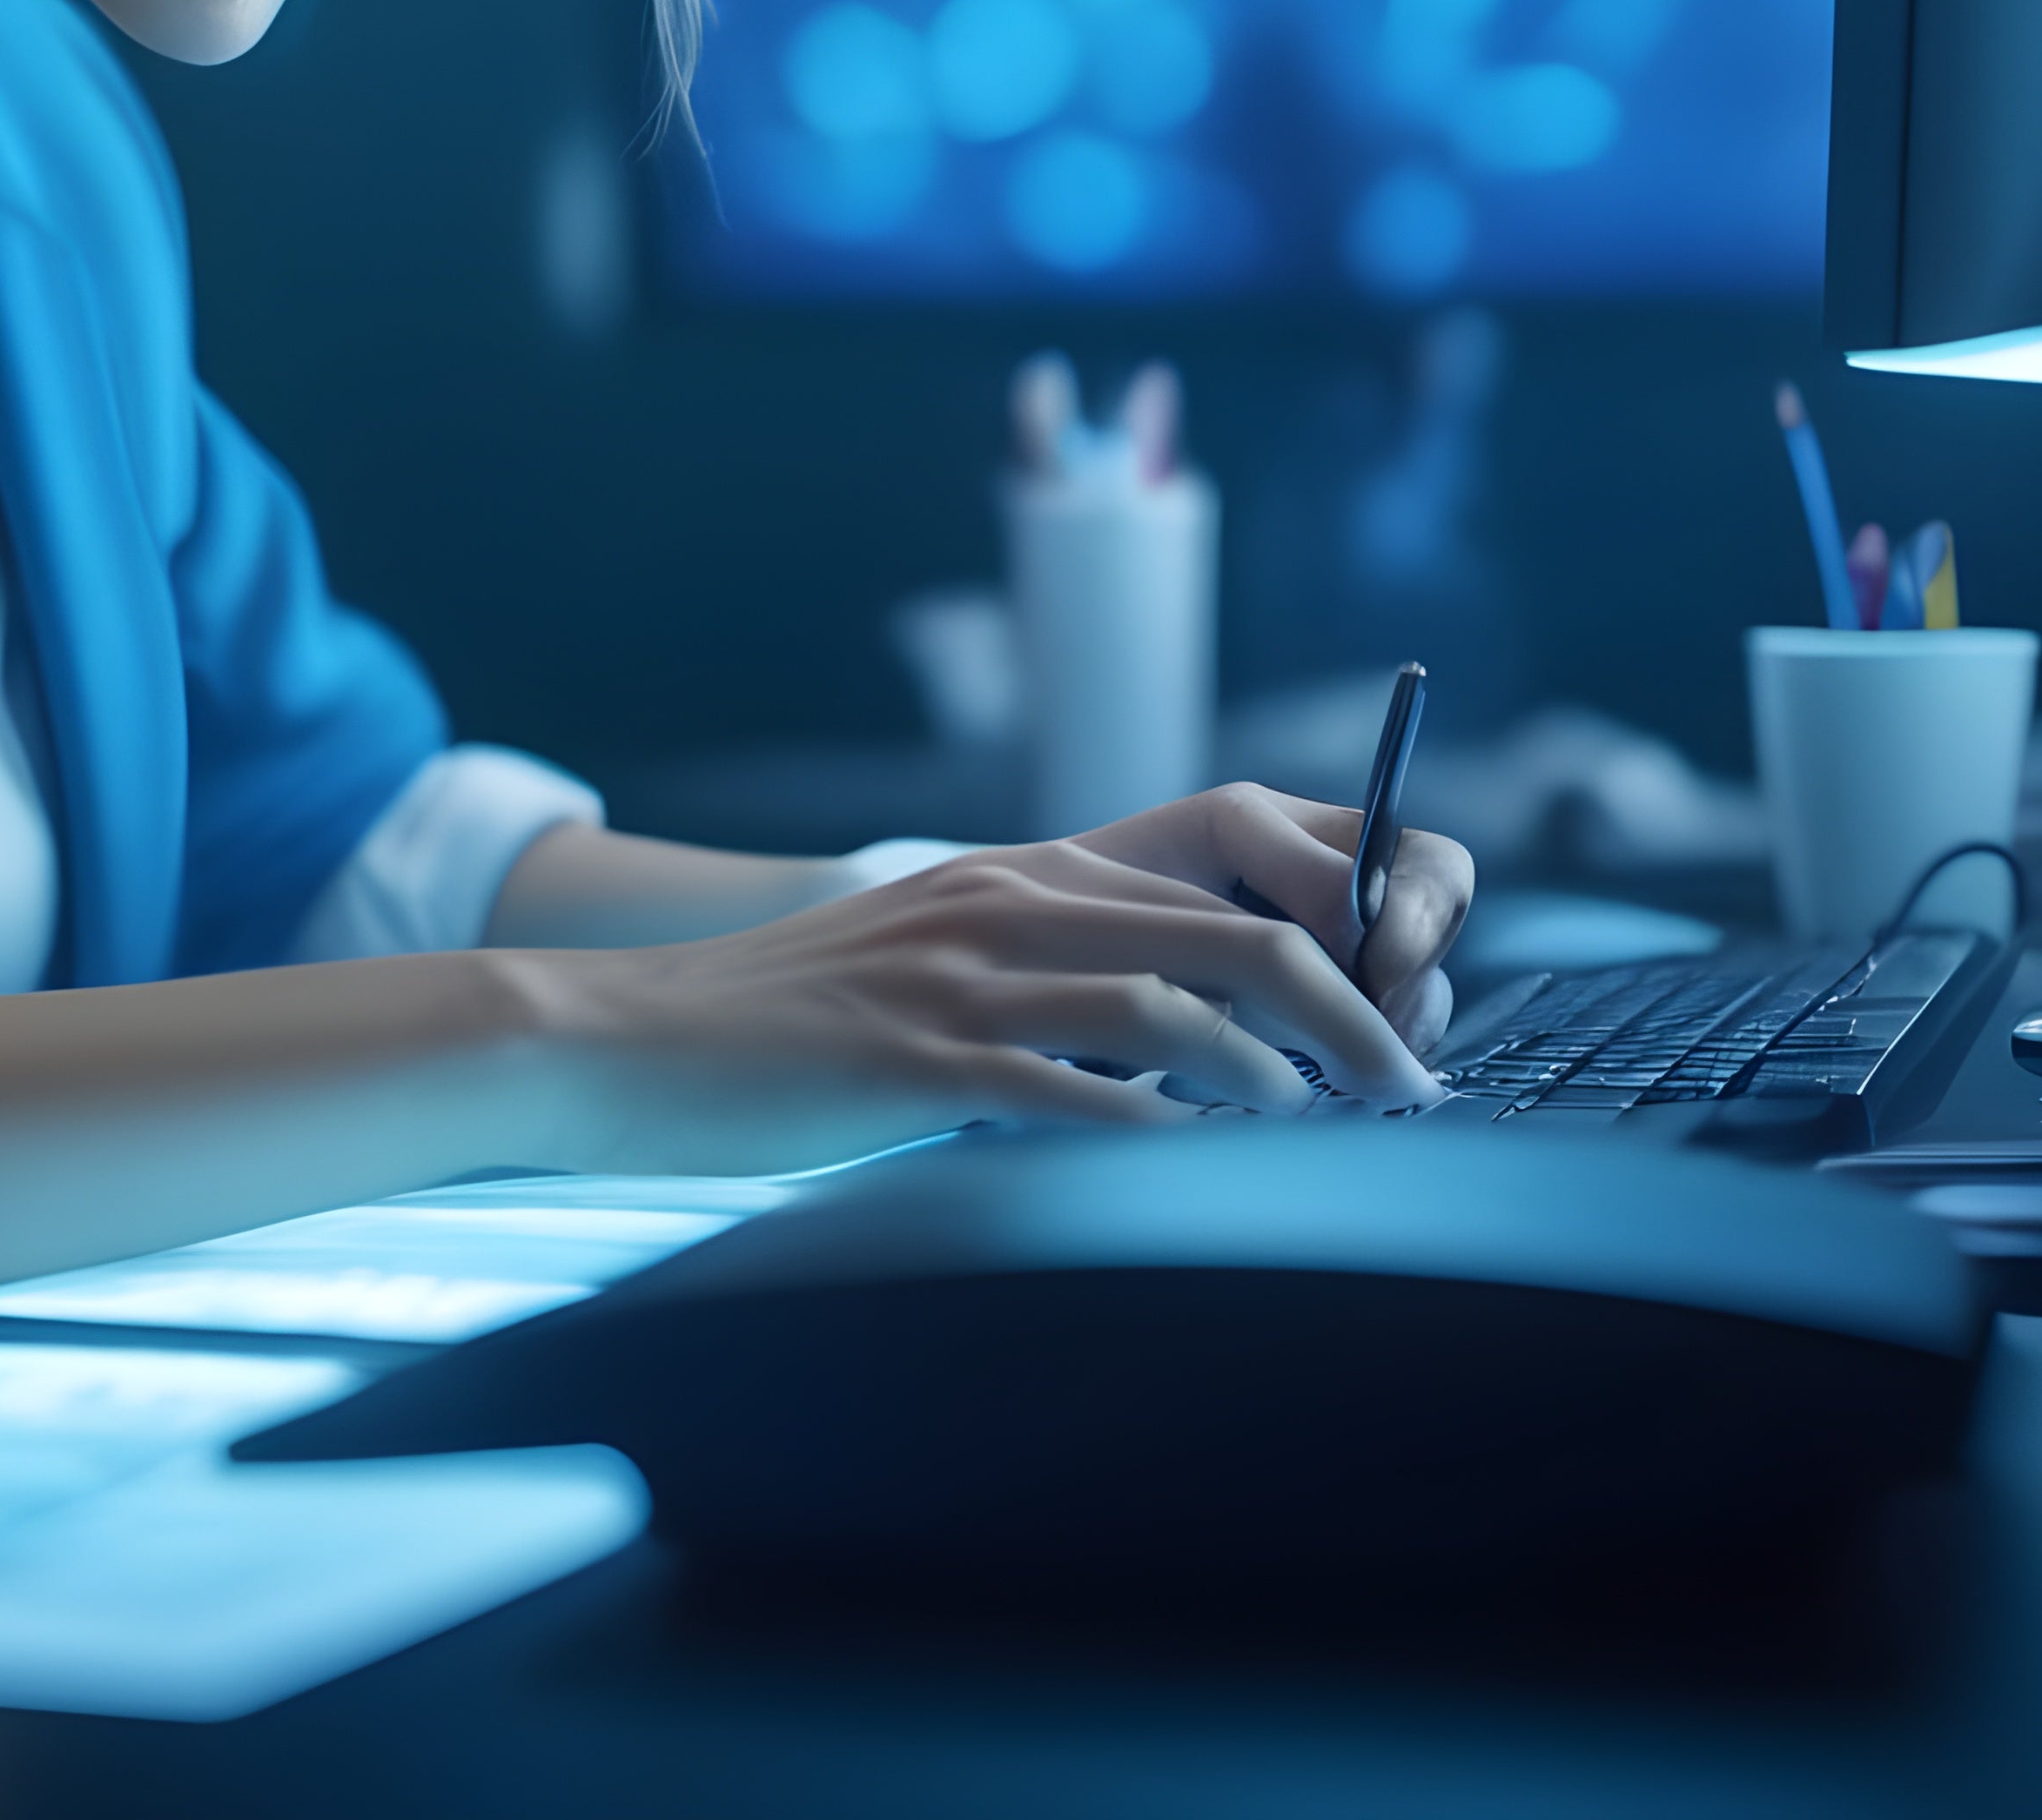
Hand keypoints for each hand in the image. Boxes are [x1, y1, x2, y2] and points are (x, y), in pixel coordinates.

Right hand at [529, 793, 1462, 1173]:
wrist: (631, 1033)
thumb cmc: (793, 1018)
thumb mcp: (936, 957)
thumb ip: (1050, 966)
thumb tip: (1192, 1032)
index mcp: (1021, 874)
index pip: (1223, 868)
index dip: (1333, 926)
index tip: (1393, 1006)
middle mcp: (1004, 906)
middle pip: (1230, 937)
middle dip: (1349, 1013)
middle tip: (1410, 1088)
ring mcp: (959, 980)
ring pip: (1168, 1004)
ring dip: (1277, 1076)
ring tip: (1336, 1132)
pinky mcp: (914, 1058)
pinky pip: (1070, 1092)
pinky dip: (1158, 1135)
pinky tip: (1204, 1172)